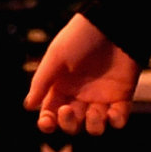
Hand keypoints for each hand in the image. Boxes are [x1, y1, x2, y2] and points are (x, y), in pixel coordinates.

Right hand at [24, 13, 140, 135]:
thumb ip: (42, 81)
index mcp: (61, 86)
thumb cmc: (80, 37)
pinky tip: (112, 113)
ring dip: (93, 126)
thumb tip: (28, 106)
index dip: (48, 122)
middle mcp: (79, 95)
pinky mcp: (122, 96)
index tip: (47, 122)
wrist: (112, 25)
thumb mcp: (56, 56)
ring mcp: (101, 97)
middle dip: (68, 123)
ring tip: (95, 111)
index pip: (51, 112)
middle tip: (69, 109)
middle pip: (72, 123)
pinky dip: (116, 122)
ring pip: (94, 126)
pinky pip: (118, 119)